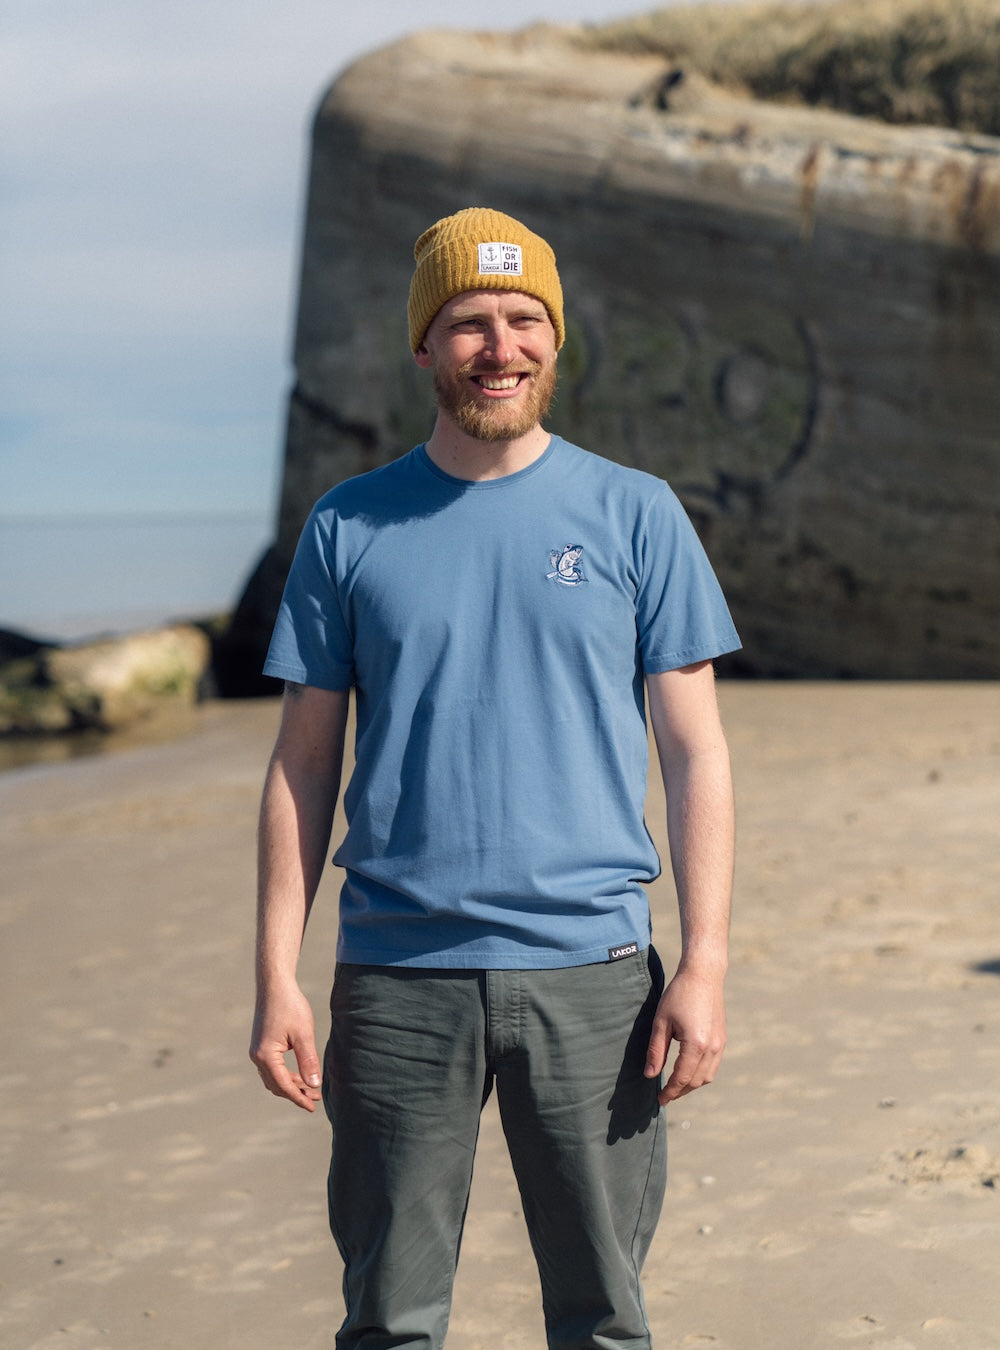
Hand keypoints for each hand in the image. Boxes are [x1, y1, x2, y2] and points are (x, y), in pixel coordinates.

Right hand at [249, 981, 321, 1111]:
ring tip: (311, 1089)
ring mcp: (257, 1051)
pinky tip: (301, 1075)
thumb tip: (314, 1084)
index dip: (299, 1098)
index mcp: (265, 1056)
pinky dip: (286, 1075)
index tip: (313, 1107)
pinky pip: (273, 1068)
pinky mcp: (261, 1045)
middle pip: (276, 1085)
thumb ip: (308, 1061)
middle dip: (296, 1094)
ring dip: (291, 1085)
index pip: (284, 1085)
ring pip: (274, 1078)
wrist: (275, 985)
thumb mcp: (303, 1034)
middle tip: (315, 1099)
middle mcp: (257, 1056)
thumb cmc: (290, 1006)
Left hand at [644, 966, 726, 1105]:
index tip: (659, 1100)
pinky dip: (700, 1074)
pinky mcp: (722, 1039)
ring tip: (675, 1087)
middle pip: (695, 1081)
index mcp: (696, 1045)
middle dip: (680, 1092)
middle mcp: (712, 1048)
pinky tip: (688, 1071)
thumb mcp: (661, 1022)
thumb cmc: (679, 994)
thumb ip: (656, 1051)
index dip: (670, 1092)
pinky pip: (713, 1066)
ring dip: (691, 1085)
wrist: (703, 975)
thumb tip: (650, 1075)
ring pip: (707, 1076)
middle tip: (665, 1096)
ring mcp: (720, 1044)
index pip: (682, 1078)